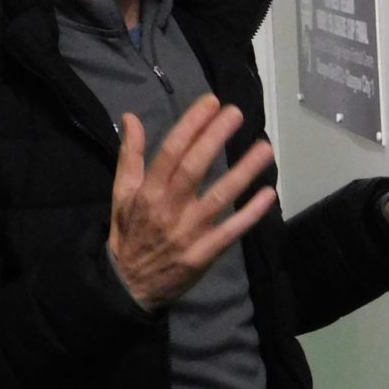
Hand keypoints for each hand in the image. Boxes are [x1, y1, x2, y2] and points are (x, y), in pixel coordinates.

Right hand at [108, 94, 275, 308]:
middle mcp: (169, 208)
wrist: (128, 286)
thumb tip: (131, 117)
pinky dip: (250, 213)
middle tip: (236, 113)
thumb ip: (129, 155)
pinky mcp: (204, 254)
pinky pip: (231, 230)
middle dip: (216, 138)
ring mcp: (189, 232)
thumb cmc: (129, 232)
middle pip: (195, 167)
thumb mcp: (121, 193)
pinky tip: (268, 193)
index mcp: (148, 191)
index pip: (171, 150)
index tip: (211, 102)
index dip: (192, 124)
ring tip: (264, 147)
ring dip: (244, 171)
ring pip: (219, 197)